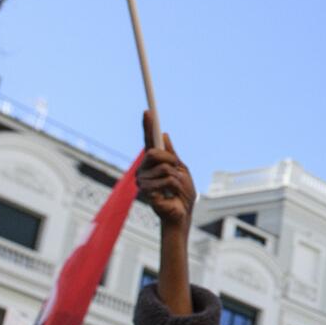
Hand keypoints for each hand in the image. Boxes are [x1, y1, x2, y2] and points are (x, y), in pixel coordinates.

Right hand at [136, 112, 195, 229]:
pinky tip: (171, 195)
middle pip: (154, 152)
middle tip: (176, 171)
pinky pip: (167, 180)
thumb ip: (171, 154)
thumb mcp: (181, 170)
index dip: (148, 126)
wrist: (182, 213)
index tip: (148, 111)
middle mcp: (144, 169)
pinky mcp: (146, 191)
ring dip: (176, 178)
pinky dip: (175, 186)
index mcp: (153, 163)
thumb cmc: (182, 193)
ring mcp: (143, 180)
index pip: (148, 140)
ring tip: (175, 189)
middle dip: (171, 160)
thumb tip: (164, 134)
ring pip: (164, 167)